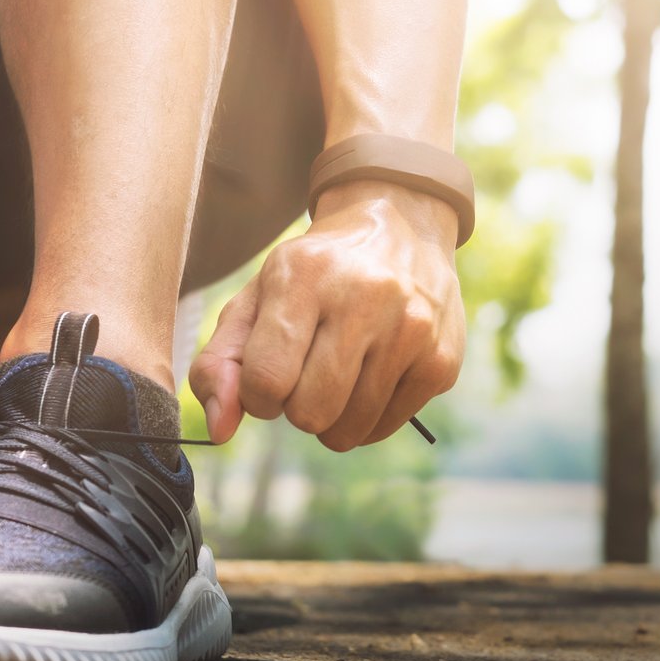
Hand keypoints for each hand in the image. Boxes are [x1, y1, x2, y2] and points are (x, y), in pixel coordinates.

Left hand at [192, 180, 463, 450]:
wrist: (398, 229)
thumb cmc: (312, 276)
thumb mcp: (255, 300)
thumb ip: (219, 364)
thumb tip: (220, 431)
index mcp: (305, 276)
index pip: (266, 379)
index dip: (257, 396)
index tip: (267, 378)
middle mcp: (365, 297)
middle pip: (310, 413)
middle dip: (296, 408)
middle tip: (306, 374)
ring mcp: (411, 329)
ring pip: (348, 430)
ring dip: (331, 418)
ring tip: (338, 375)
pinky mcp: (440, 360)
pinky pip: (384, 428)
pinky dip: (366, 418)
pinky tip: (369, 377)